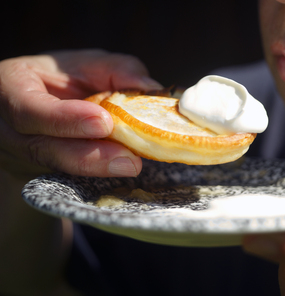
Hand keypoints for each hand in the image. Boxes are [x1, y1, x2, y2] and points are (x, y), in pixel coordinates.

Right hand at [0, 49, 161, 177]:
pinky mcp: (41, 173)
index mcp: (9, 89)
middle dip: (88, 157)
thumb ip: (116, 70)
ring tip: (131, 165)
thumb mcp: (86, 63)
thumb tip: (151, 87)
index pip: (28, 110)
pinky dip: (97, 173)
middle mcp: (10, 130)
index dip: (65, 119)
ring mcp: (22, 157)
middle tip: (129, 160)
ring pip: (57, 169)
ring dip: (97, 169)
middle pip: (43, 150)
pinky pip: (68, 177)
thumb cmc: (63, 77)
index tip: (104, 122)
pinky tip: (122, 168)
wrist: (43, 100)